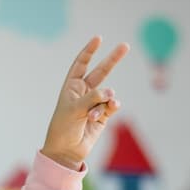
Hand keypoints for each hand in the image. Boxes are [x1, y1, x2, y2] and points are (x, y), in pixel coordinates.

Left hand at [41, 36, 129, 168]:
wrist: (66, 151)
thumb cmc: (63, 128)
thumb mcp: (74, 109)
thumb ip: (92, 98)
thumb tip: (111, 92)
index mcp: (71, 86)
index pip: (81, 64)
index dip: (89, 51)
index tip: (98, 38)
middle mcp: (84, 92)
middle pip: (101, 71)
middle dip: (112, 59)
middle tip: (125, 46)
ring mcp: (95, 103)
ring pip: (107, 94)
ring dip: (102, 103)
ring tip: (91, 115)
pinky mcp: (103, 115)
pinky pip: (112, 105)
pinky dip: (111, 106)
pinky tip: (110, 109)